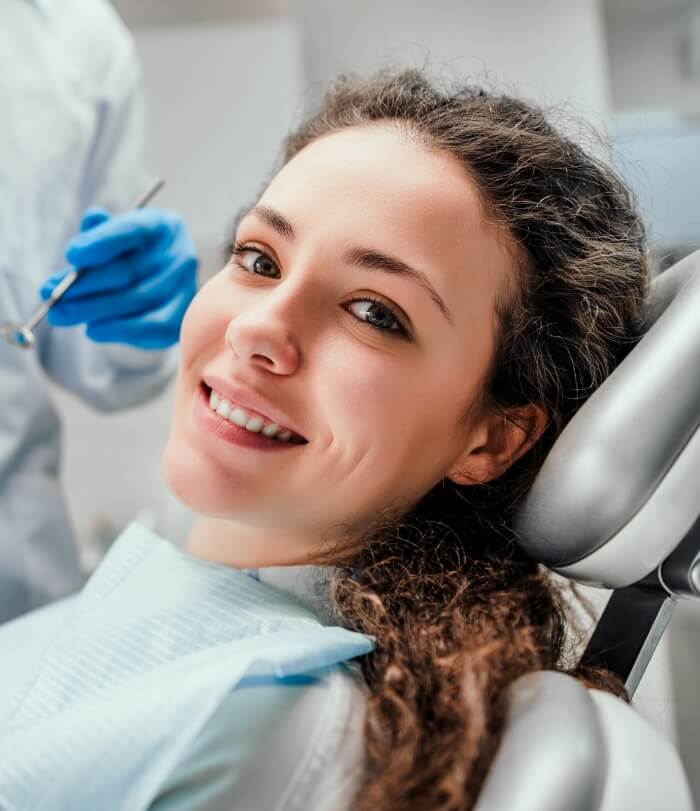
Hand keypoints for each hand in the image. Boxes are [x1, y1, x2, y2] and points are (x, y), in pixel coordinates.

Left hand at [40, 207, 197, 348]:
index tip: (70, 255)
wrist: (161, 284)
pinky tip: (93, 329)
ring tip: (63, 315)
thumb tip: (86, 234)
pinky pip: (151, 326)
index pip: (132, 229)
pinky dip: (119, 330)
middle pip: (130, 270)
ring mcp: (186, 287)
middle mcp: (180, 254)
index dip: (101, 242)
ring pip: (137, 300)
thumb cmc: (130, 256)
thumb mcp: (113, 237)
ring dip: (95, 310)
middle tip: (54, 296)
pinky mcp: (182, 316)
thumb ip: (98, 234)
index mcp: (161, 225)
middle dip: (86, 285)